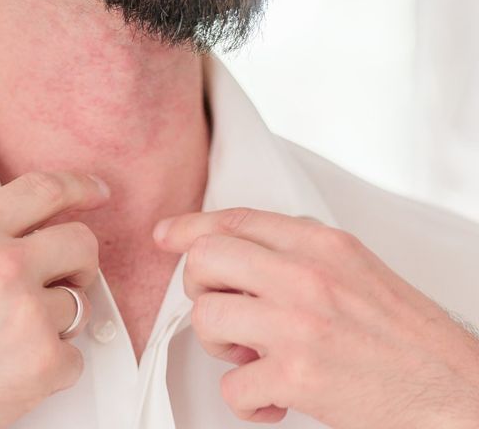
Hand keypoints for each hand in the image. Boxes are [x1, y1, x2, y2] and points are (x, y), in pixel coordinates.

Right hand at [0, 171, 110, 428]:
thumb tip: (32, 237)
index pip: (43, 190)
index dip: (78, 186)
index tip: (96, 192)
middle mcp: (3, 264)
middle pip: (81, 242)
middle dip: (81, 264)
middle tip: (67, 281)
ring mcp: (28, 310)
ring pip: (80, 304)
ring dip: (57, 324)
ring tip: (11, 341)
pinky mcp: (45, 358)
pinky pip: (76, 355)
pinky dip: (54, 367)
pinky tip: (14, 371)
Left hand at [154, 208, 478, 427]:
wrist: (452, 388)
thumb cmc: (402, 334)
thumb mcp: (352, 268)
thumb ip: (297, 253)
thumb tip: (242, 249)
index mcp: (320, 245)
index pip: (236, 220)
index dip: (191, 226)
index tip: (167, 235)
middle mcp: (305, 276)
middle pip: (205, 260)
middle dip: (199, 288)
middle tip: (225, 310)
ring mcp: (298, 323)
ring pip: (206, 319)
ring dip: (219, 346)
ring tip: (252, 357)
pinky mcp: (297, 375)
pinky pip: (231, 385)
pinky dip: (246, 399)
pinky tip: (273, 397)